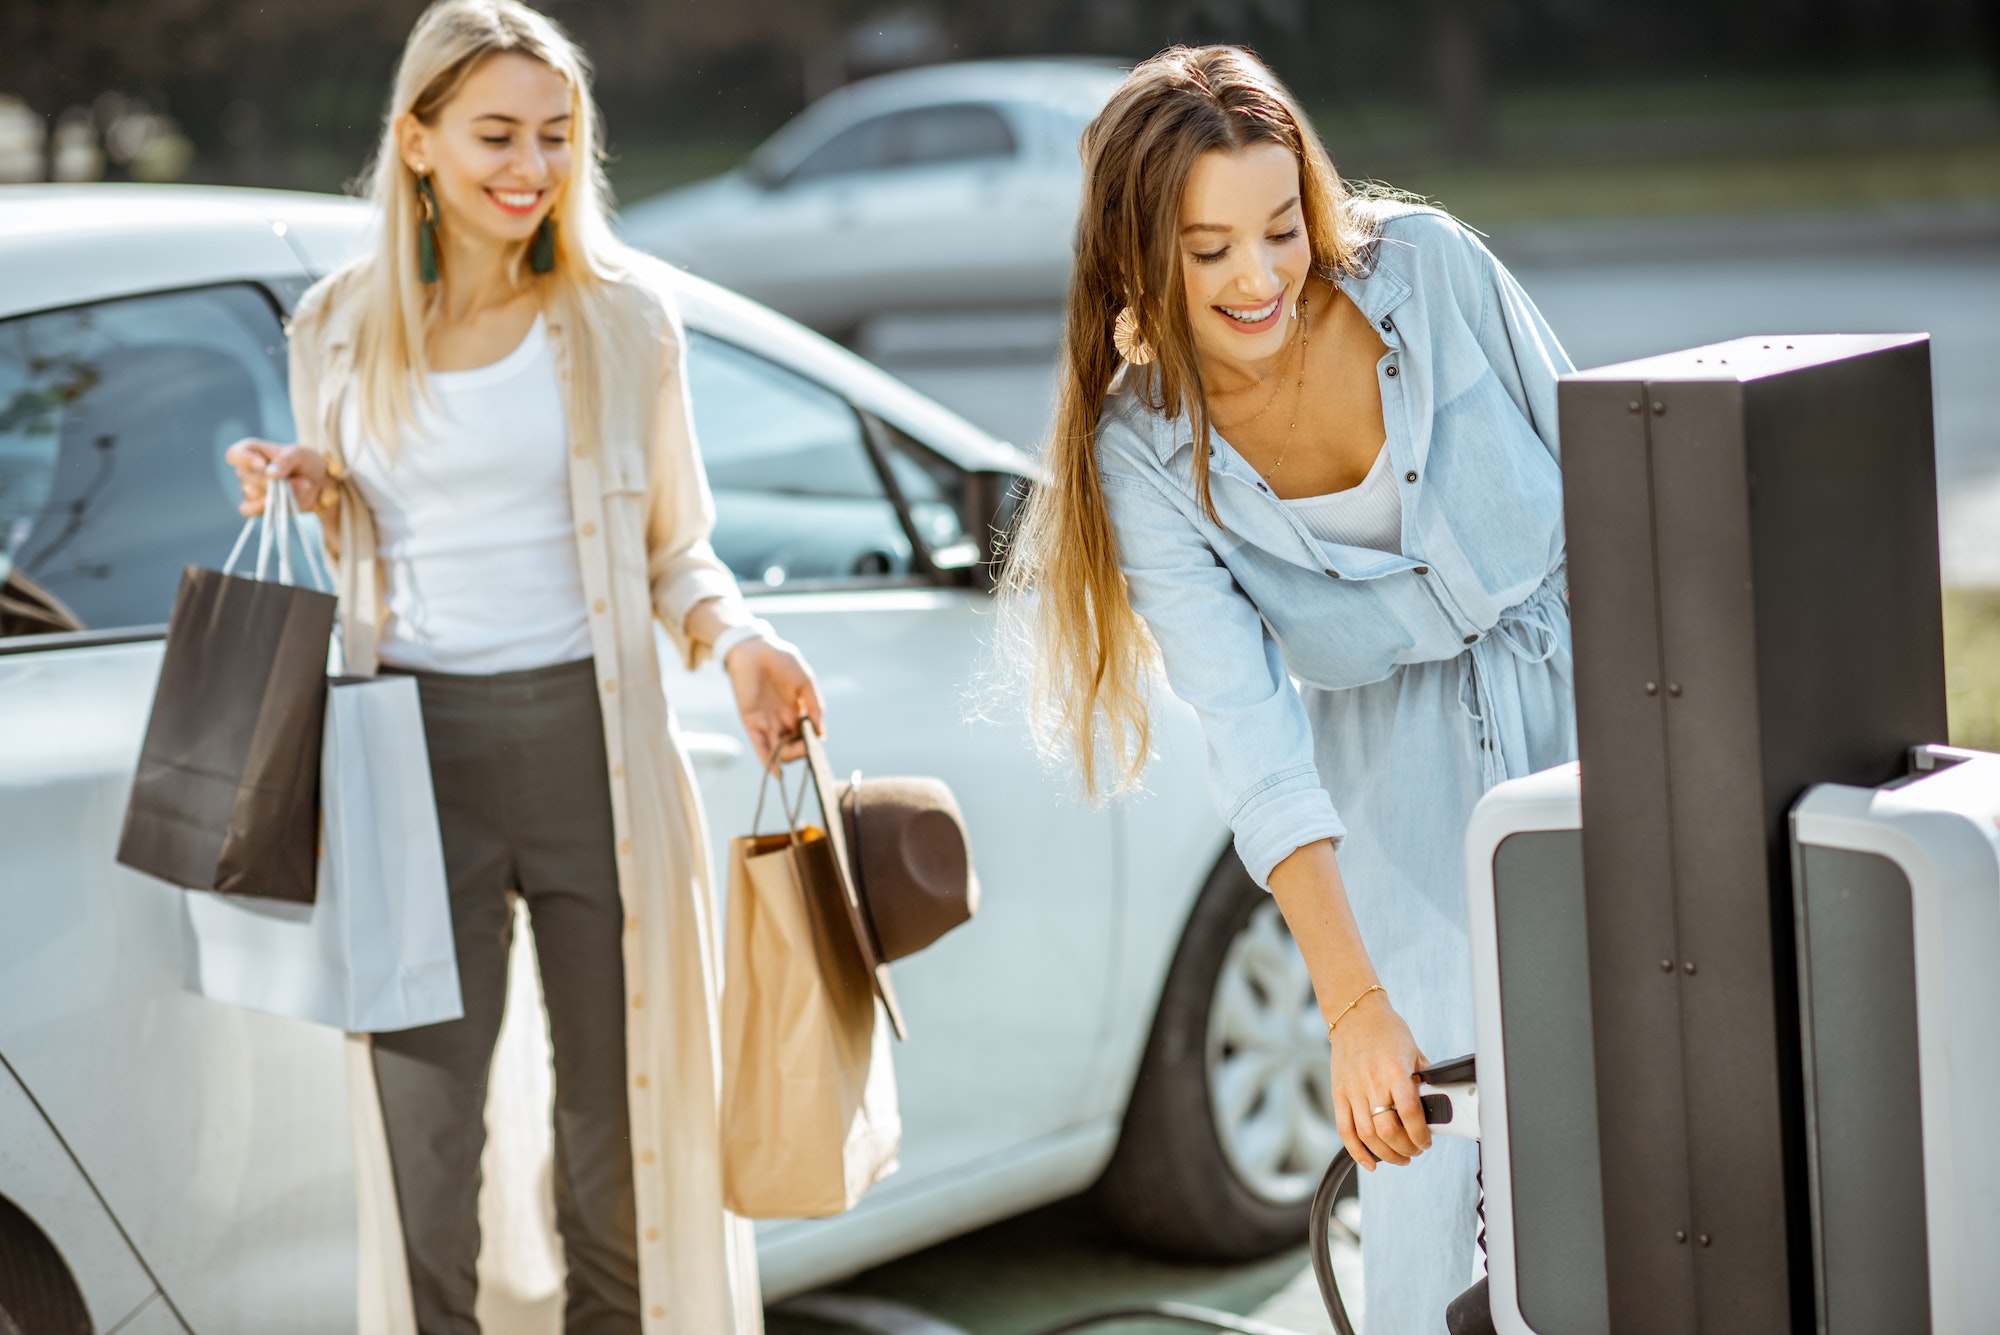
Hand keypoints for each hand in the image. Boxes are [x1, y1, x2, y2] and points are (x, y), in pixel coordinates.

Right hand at [224, 439, 331, 516]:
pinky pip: (248, 510)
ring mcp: (250, 489)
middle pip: (246, 477)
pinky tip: (281, 504)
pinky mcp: (257, 506)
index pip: (233, 454)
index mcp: (251, 450)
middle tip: (296, 479)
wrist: (319, 483)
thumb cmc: (305, 462)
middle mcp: (246, 470)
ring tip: (300, 487)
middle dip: (271, 481)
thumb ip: (285, 461)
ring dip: (277, 493)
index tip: (262, 464)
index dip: (244, 460)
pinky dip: (263, 508)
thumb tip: (269, 473)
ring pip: (251, 494)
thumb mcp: (299, 454)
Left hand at [725, 636, 825, 766]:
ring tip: (792, 754)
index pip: (808, 737)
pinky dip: (768, 760)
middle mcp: (783, 721)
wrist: (755, 649)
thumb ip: (815, 705)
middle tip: (805, 747)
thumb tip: (822, 732)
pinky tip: (777, 772)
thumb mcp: (805, 682)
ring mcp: (767, 723)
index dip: (814, 746)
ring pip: (779, 750)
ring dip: (787, 757)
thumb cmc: (783, 661)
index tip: (818, 747)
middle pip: (794, 747)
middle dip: (801, 752)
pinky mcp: (751, 722)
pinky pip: (760, 746)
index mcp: (799, 712)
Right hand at [1327, 989, 1430, 1170]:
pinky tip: (1371, 1162)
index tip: (1426, 1141)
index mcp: (1394, 1071)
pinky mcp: (1338, 1094)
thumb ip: (1422, 1081)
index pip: (1409, 1113)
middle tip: (1415, 1150)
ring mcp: (1352, 1089)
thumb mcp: (1414, 1053)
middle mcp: (1371, 1082)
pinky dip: (1356, 1152)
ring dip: (1386, 1154)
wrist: (1355, 1014)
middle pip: (1387, 1130)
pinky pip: (1345, 1130)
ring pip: (1367, 1135)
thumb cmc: (1388, 1031)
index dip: (1420, 1134)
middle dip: (1405, 1148)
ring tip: (1399, 1157)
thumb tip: (1436, 1106)